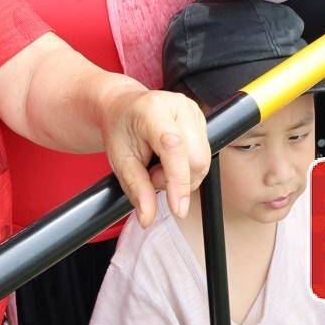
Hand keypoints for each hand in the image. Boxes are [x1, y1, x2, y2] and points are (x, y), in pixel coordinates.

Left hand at [102, 87, 210, 225]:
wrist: (124, 108)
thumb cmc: (120, 131)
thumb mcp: (120, 161)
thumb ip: (136, 189)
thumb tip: (148, 218)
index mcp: (153, 110)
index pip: (174, 147)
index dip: (178, 181)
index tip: (178, 210)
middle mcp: (178, 106)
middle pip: (196, 158)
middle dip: (176, 180)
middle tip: (151, 175)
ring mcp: (193, 110)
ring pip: (203, 161)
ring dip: (182, 175)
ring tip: (159, 165)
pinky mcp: (201, 119)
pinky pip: (204, 156)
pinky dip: (187, 166)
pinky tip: (170, 158)